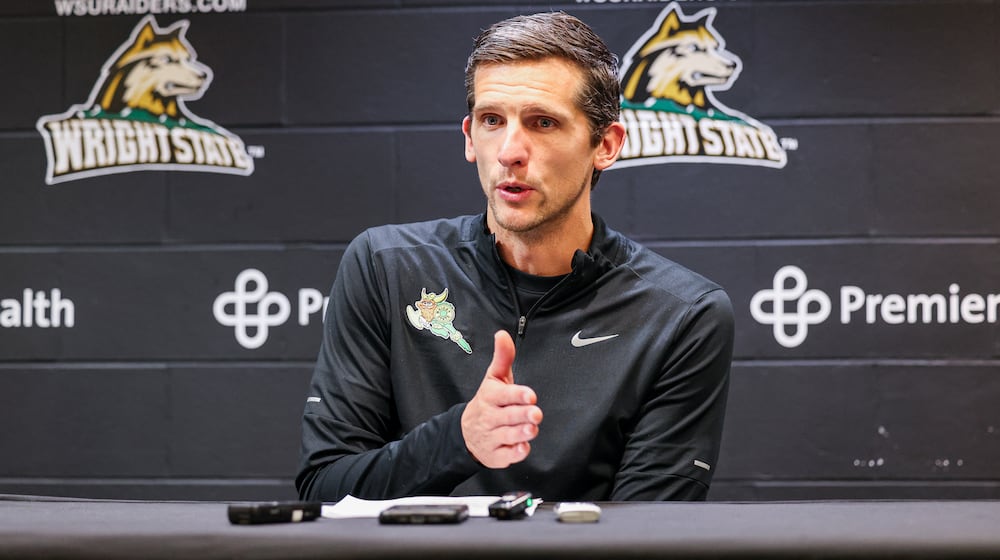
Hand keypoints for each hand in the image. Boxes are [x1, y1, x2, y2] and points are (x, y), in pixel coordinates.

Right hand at [461, 330, 542, 467]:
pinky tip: (522, 448)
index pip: (503, 395)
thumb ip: (503, 357)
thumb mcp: (494, 378)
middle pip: (508, 416)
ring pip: (507, 435)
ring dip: (521, 433)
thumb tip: (502, 335)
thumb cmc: (488, 402)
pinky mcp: (496, 454)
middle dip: (522, 415)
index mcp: (490, 396)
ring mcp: (492, 436)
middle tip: (535, 413)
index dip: (517, 395)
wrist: (466, 432)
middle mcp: (490, 417)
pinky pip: (506, 455)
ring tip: (531, 429)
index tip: (529, 395)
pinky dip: (514, 453)